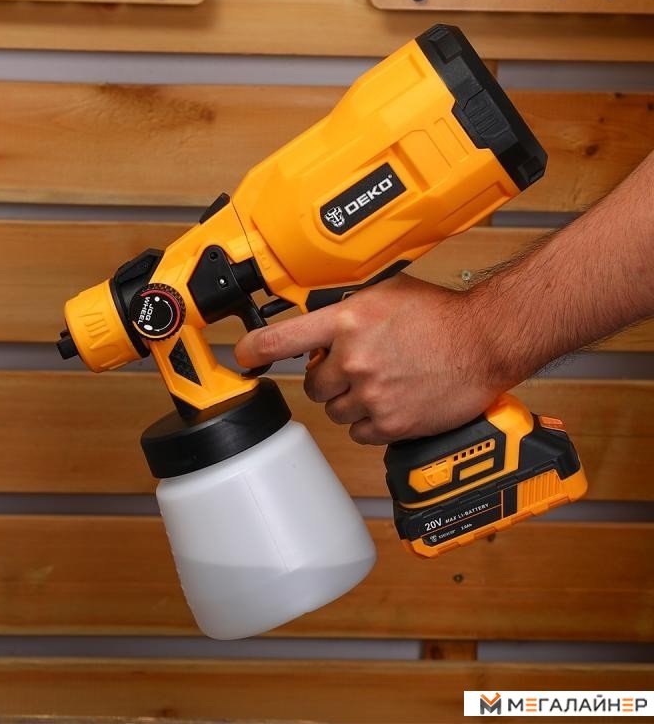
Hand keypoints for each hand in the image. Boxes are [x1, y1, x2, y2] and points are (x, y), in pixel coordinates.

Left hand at [234, 275, 508, 444]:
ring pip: (335, 411)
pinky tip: (393, 402)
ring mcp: (372, 393)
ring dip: (350, 401)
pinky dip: (372, 423)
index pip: (281, 339)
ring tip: (381, 382)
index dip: (253, 350)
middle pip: (311, 384)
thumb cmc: (441, 314)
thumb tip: (319, 324)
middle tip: (354, 367)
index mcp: (347, 321)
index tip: (241, 356)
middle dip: (328, 378)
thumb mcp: (385, 294)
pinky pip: (360, 433)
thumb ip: (346, 310)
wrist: (485, 341)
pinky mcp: (392, 423)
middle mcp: (354, 358)